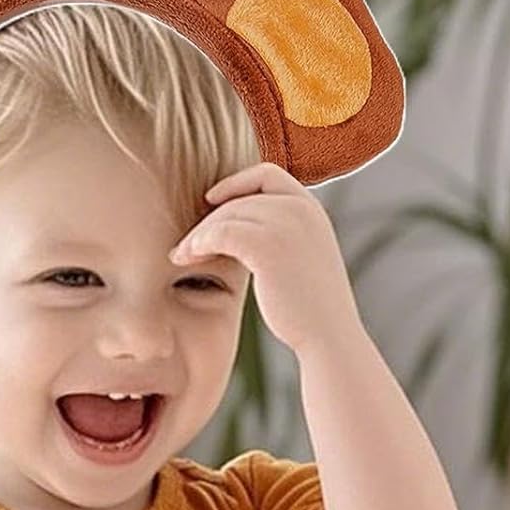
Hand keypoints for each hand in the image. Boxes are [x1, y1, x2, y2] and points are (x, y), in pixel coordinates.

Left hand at [170, 160, 358, 354]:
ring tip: (181, 255)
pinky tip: (187, 259)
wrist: (329, 334)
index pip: (266, 174)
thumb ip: (281, 236)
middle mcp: (300, 208)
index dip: (235, 184)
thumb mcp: (302, 258)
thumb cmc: (311, 308)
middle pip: (240, 199)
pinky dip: (199, 243)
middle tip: (187, 245)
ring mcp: (285, 224)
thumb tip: (246, 235)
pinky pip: (221, 233)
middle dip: (209, 220)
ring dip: (199, 234)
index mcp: (310, 208)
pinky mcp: (267, 246)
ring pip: (226, 215)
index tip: (211, 200)